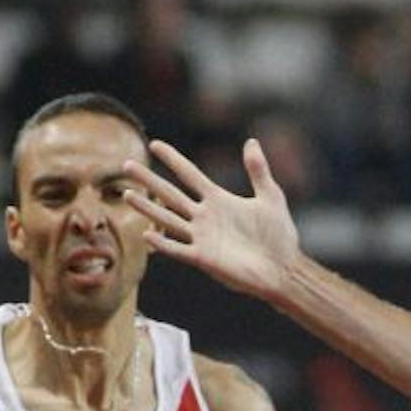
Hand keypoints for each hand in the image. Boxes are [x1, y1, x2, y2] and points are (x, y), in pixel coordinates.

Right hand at [125, 138, 303, 303]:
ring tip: (126, 195)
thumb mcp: (271, 197)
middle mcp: (205, 217)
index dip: (173, 159)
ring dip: (148, 208)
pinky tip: (147, 235)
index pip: (189, 174)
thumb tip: (252, 141)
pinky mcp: (204, 259)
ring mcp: (202, 238)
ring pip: (168, 219)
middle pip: (170, 194)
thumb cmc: (279, 237)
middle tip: (127, 166)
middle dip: (149, 180)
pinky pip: (179, 250)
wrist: (284, 270)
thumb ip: (258, 171)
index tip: (154, 144)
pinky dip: (164, 244)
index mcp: (218, 200)